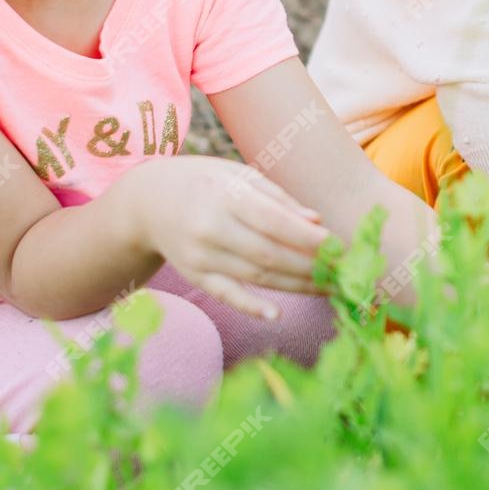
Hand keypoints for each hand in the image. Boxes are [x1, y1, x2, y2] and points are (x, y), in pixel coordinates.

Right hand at [132, 156, 329, 318]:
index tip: (336, 245)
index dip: (306, 238)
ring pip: (255, 277)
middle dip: (309, 266)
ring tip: (328, 287)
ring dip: (295, 285)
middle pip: (268, 254)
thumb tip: (316, 222)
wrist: (147, 201)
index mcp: (225, 196)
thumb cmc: (205, 182)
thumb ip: (277, 198)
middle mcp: (211, 228)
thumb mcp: (238, 175)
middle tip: (341, 271)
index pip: (273, 221)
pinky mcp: (195, 276)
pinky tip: (276, 314)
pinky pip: (226, 295)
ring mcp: (200, 256)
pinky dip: (251, 306)